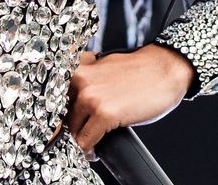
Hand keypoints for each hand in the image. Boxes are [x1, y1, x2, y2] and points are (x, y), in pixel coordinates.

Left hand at [66, 45, 194, 156]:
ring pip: (72, 129)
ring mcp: (91, 96)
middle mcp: (80, 80)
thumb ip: (86, 80)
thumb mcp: (103, 67)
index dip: (56, 114)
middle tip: (79, 137)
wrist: (163, 69)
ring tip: (89, 145)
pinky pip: (86, 141)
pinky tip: (94, 151)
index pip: (54, 95)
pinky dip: (89, 150)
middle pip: (62, 114)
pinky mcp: (105, 113)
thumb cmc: (137, 70)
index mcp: (78, 67)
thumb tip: (74, 100)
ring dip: (80, 140)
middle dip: (70, 128)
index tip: (55, 127)